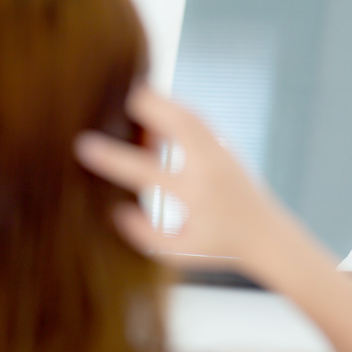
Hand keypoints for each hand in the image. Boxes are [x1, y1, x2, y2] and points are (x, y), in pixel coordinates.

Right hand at [74, 85, 284, 271]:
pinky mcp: (226, 145)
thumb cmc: (221, 246)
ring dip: (161, 103)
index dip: (113, 157)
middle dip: (147, 106)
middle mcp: (210, 167)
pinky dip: (176, 110)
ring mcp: (221, 152)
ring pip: (189, 113)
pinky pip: (198, 119)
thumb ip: (144, 234)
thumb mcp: (179, 252)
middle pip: (177, 123)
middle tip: (114, 100)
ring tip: (133, 101)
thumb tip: (117, 208)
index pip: (146, 170)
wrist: (266, 234)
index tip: (84, 145)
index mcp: (195, 194)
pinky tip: (157, 114)